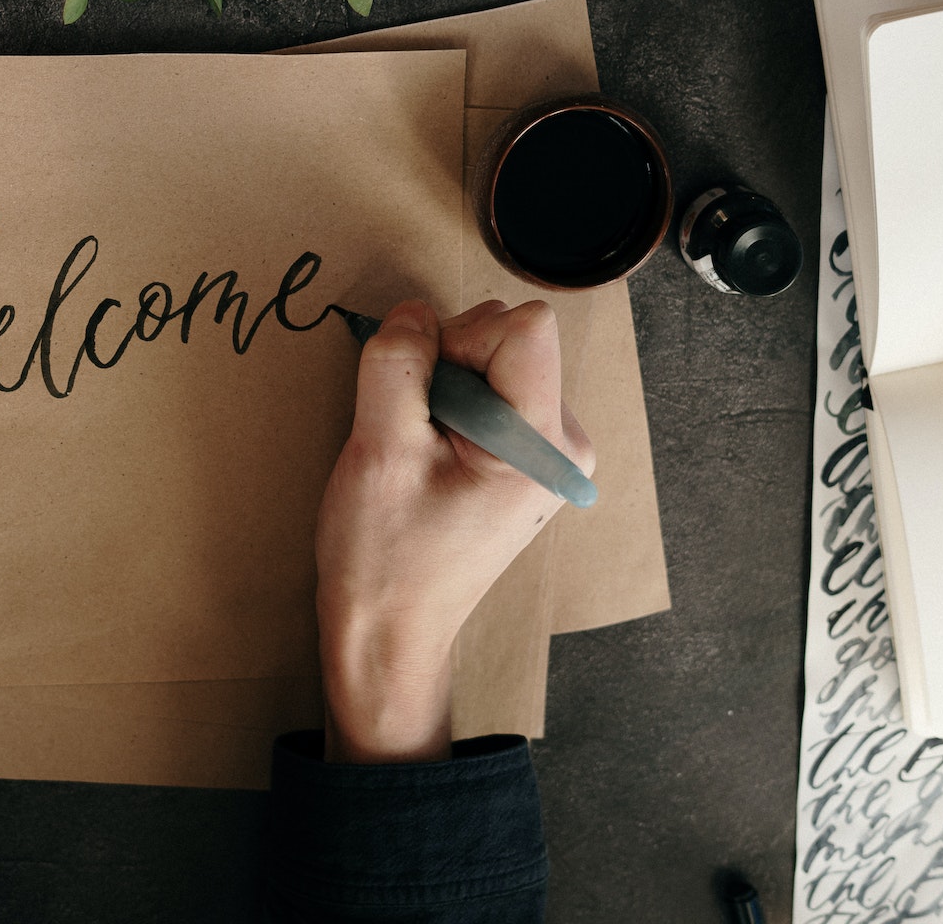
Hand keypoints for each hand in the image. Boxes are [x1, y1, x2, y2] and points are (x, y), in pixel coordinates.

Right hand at [316, 299, 593, 764]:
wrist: (390, 631)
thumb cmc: (386, 557)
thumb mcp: (379, 451)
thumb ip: (397, 366)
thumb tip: (413, 311)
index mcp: (544, 444)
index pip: (523, 326)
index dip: (458, 340)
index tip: (422, 398)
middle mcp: (564, 444)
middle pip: (507, 337)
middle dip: (448, 365)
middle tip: (413, 434)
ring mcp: (548, 453)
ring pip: (493, 360)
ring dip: (444, 389)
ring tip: (418, 453)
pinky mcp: (525, 459)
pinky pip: (489, 391)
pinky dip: (449, 408)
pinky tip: (427, 458)